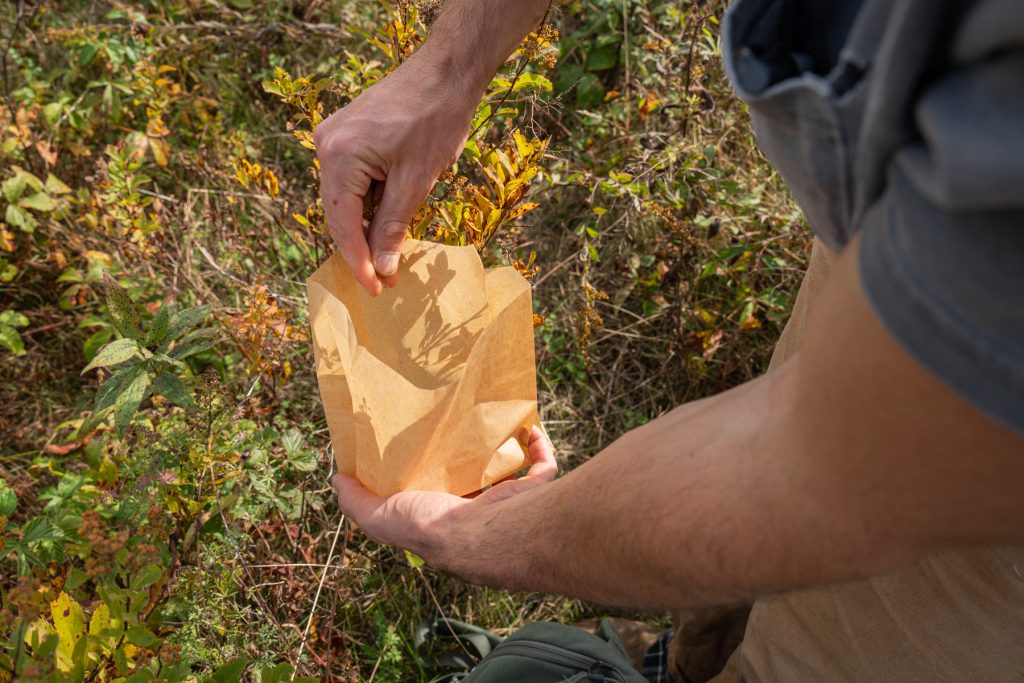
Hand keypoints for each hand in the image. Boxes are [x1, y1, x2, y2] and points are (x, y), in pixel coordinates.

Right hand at [314, 52, 478, 295]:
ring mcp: (334, 135)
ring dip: (369, 223)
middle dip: (363, 246)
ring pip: (347, 196)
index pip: (342, 223)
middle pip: (339, 211)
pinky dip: (371, 199)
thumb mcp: (417, 181)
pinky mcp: (348, 132)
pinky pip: (353, 177)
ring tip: (393, 252)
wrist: (447, 70)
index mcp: (339, 155)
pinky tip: (390, 216)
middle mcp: (326, 143)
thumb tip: (382, 267)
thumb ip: (393, 226)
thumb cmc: (436, 119)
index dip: (358, 261)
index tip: (376, 289)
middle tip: (387, 279)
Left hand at [330, 426, 556, 571]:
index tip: (427, 439)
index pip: (438, 494)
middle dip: (472, 455)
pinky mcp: (533, 492)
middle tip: (460, 421)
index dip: (434, 471)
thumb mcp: (381, 517)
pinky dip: (539, 445)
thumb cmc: (432, 527)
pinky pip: (543, 465)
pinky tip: (528, 425)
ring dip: (507, 448)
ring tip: (493, 418)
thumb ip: (357, 503)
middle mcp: (479, 513)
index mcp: (445, 518)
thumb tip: (336, 478)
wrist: (483, 534)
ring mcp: (510, 504)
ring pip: (512, 472)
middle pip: (477, 482)